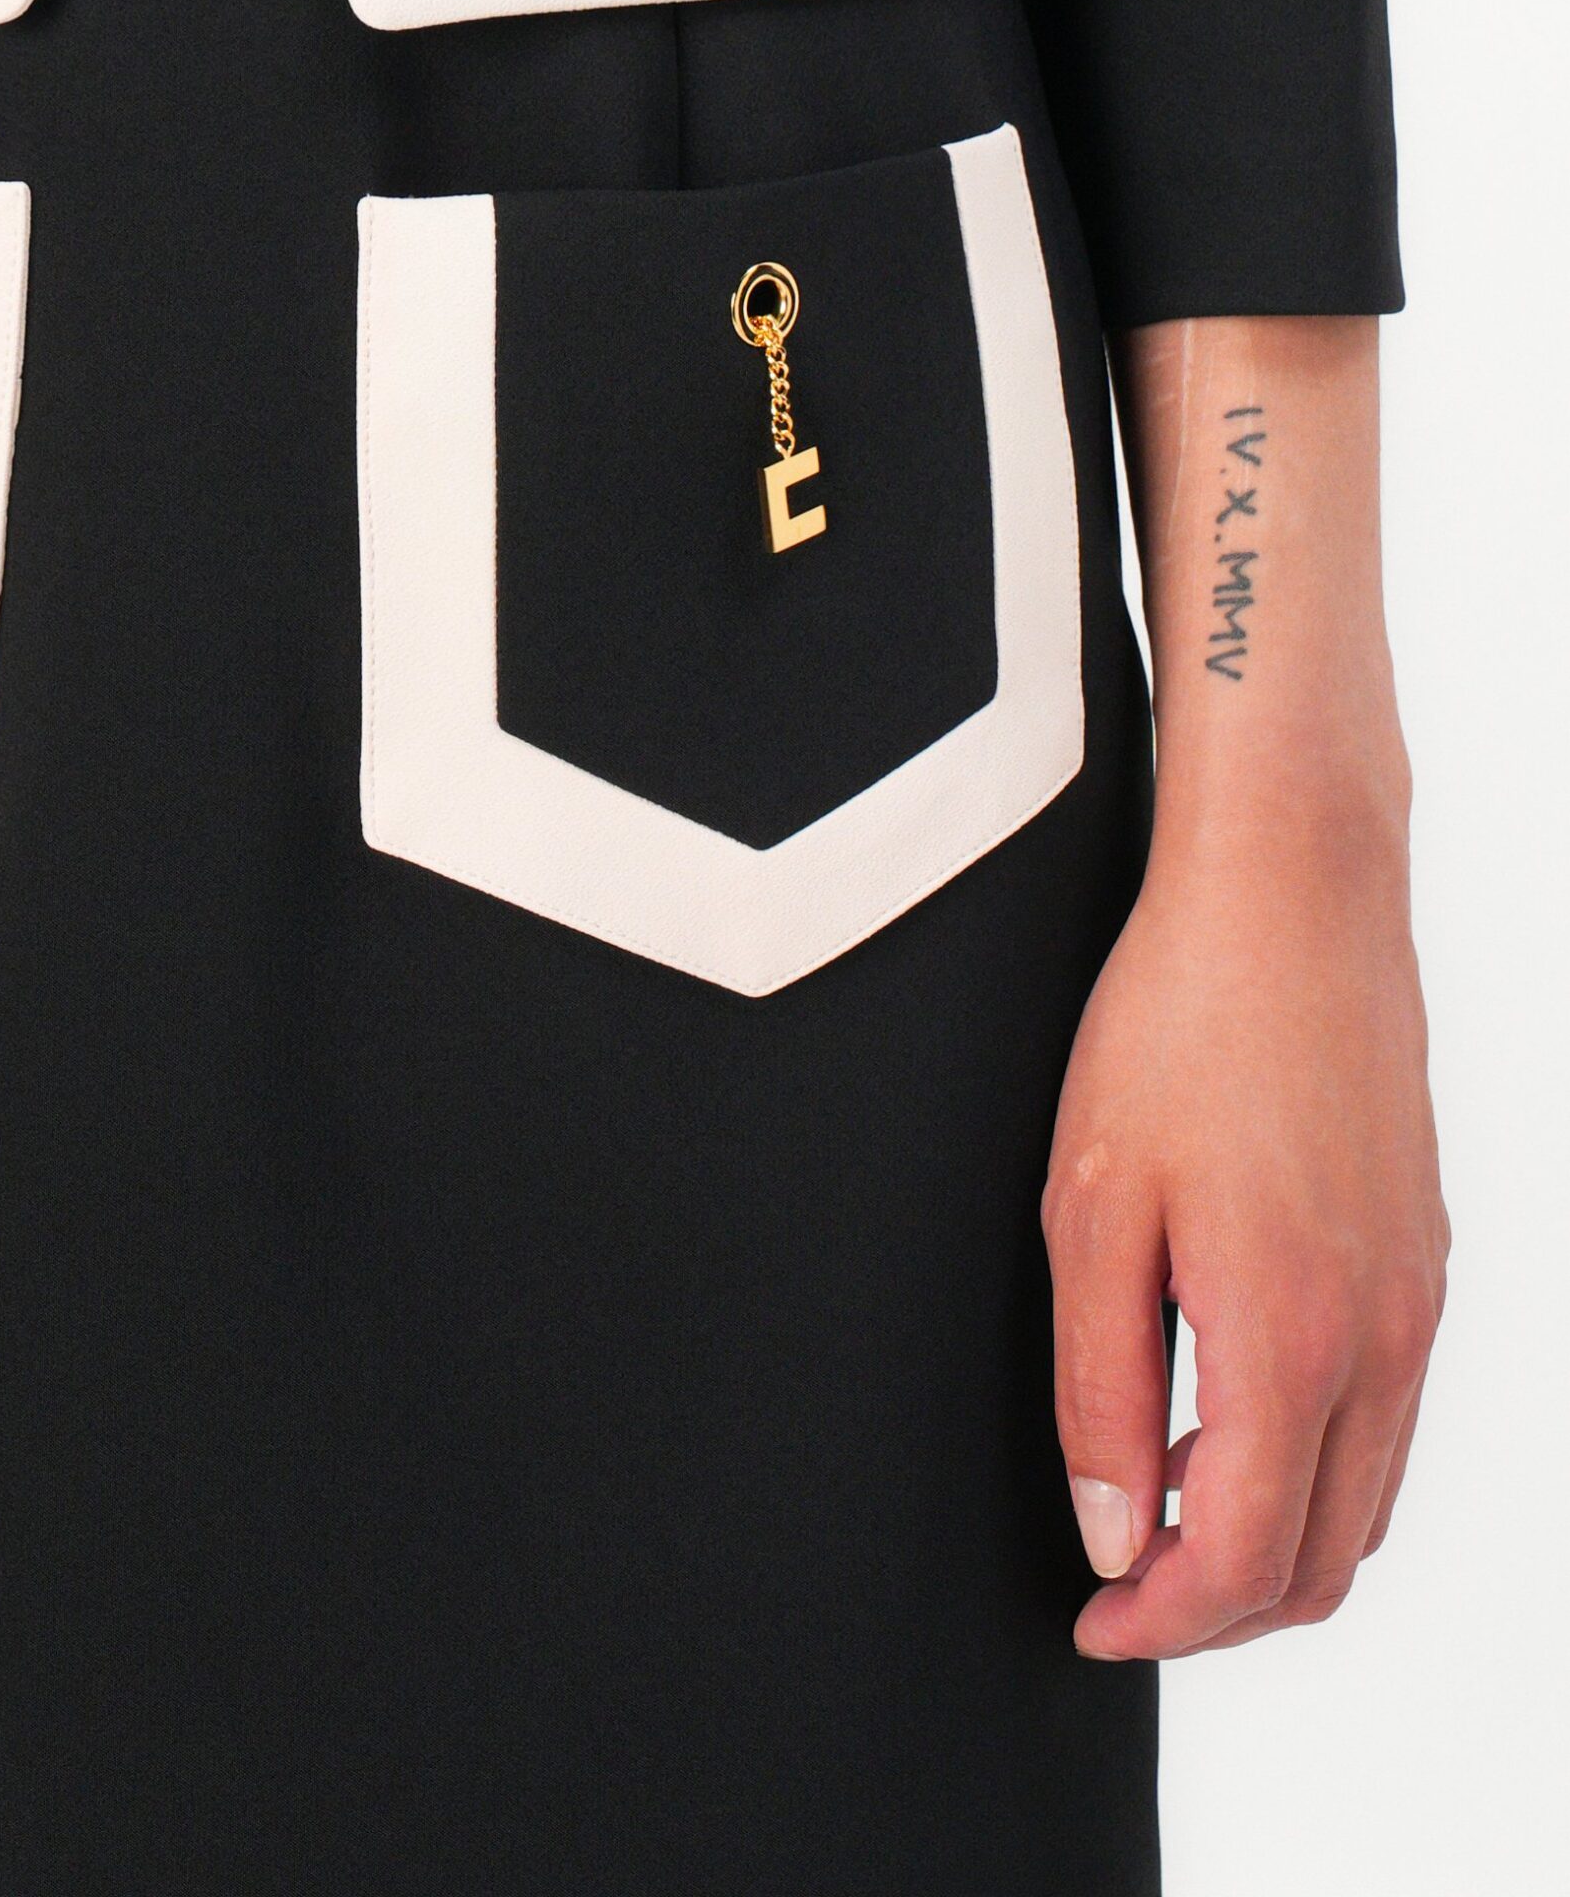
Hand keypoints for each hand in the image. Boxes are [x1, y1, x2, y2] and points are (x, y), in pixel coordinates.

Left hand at [1044, 796, 1447, 1658]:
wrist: (1293, 895)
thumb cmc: (1181, 1025)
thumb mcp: (1093, 1209)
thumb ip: (1100, 1389)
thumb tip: (1111, 1531)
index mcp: (1291, 1334)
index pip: (1242, 1560)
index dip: (1160, 1624)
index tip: (1094, 1621)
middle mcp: (1384, 1336)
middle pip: (1322, 1561)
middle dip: (1218, 1610)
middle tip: (1122, 1588)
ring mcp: (1420, 1299)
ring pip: (1365, 1499)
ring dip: (1272, 1544)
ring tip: (1164, 1512)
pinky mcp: (1427, 1260)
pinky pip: (1388, 1420)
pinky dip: (1317, 1468)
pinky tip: (1232, 1419)